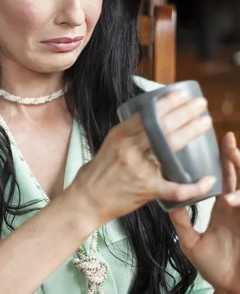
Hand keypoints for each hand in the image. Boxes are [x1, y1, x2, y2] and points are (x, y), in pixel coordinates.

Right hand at [74, 89, 215, 226]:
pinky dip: (194, 186)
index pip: (147, 113)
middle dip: (185, 111)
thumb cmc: (100, 172)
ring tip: (205, 123)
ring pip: (170, 146)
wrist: (87, 200)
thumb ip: (130, 132)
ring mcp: (138, 169)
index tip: (183, 93)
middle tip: (201, 104)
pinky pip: (174, 188)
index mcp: (120, 135)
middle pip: (162, 125)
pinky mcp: (146, 190)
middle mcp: (128, 148)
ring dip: (191, 132)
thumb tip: (153, 117)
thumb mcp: (111, 143)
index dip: (167, 102)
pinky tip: (207, 180)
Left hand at [169, 132, 239, 293]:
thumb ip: (182, 221)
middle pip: (237, 176)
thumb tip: (166, 200)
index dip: (220, 161)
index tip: (213, 143)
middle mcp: (237, 208)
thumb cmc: (214, 268)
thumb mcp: (192, 242)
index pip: (222, 179)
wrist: (233, 291)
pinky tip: (231, 199)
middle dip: (234, 158)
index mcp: (222, 208)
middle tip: (227, 139)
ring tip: (233, 159)